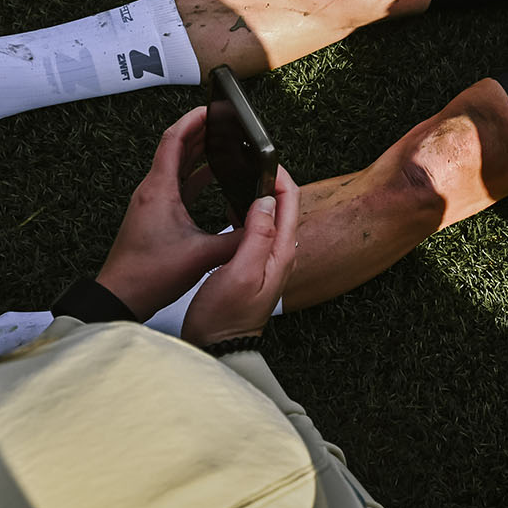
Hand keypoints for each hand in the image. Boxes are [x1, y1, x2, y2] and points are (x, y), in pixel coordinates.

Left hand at [96, 107, 243, 319]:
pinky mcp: (155, 216)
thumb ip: (237, 237)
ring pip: (176, 166)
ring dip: (197, 152)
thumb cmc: (150, 274)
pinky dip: (195, 176)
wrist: (121, 297)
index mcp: (159, 189)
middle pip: (175, 148)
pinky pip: (176, 185)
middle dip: (200, 131)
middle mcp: (153, 191)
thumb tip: (264, 222)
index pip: (174, 140)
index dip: (193, 119)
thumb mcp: (202, 255)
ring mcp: (152, 203)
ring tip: (223, 142)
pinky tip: (212, 177)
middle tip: (225, 121)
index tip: (212, 107)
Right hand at [181, 165, 298, 345]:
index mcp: (281, 252)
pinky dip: (247, 214)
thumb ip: (258, 236)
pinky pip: (257, 231)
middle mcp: (279, 255)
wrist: (217, 350)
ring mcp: (267, 261)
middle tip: (249, 161)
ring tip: (241, 178)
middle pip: (283, 206)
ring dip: (259, 196)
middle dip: (270, 180)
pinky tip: (232, 210)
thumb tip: (267, 201)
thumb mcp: (240, 273)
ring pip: (270, 217)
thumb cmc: (225, 318)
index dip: (278, 176)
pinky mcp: (253, 266)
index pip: (289, 202)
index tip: (261, 158)